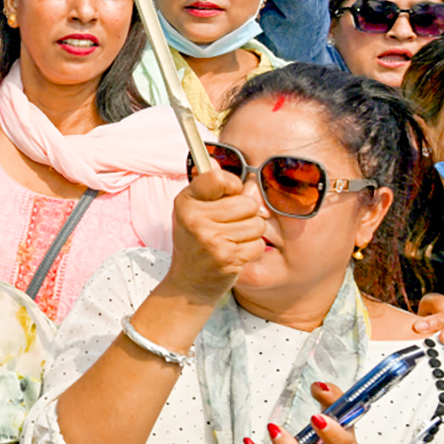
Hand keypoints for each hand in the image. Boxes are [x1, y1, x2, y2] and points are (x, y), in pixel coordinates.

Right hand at [164, 168, 266, 303]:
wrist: (188, 284)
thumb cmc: (194, 242)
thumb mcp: (191, 211)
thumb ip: (206, 187)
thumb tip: (215, 159)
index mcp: (185, 202)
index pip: (219, 177)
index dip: (232, 185)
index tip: (228, 195)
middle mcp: (195, 218)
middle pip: (248, 202)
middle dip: (246, 214)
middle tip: (228, 226)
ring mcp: (211, 238)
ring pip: (257, 223)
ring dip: (250, 233)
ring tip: (231, 241)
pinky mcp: (228, 257)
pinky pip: (258, 243)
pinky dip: (251, 249)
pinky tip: (234, 253)